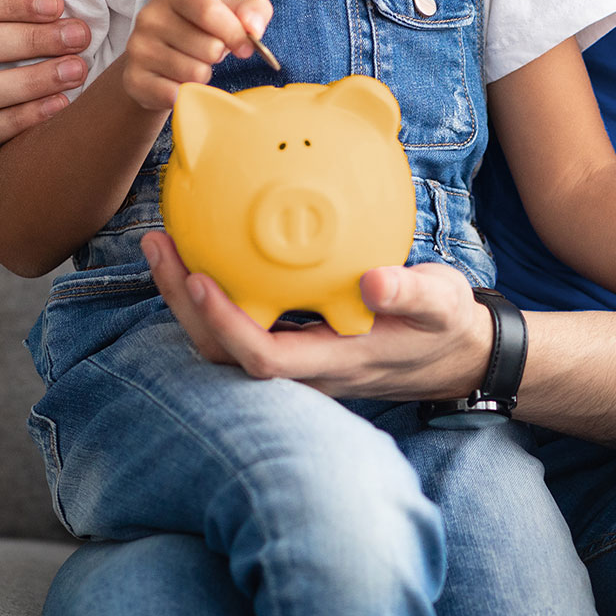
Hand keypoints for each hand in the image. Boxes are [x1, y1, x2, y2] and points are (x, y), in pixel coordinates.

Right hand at [123, 0, 273, 111]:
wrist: (160, 59)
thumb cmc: (202, 30)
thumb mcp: (230, 12)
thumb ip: (253, 10)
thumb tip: (253, 29)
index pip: (209, 10)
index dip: (235, 33)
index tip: (246, 47)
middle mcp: (149, 15)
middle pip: (209, 47)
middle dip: (218, 56)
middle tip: (207, 52)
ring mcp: (137, 48)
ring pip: (196, 73)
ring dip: (204, 75)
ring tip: (192, 64)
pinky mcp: (133, 79)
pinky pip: (176, 95)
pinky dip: (187, 94)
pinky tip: (178, 82)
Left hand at [141, 231, 491, 401]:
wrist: (456, 355)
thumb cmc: (447, 325)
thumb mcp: (443, 303)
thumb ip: (412, 293)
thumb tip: (374, 283)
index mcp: (336, 361)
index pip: (264, 358)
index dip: (225, 324)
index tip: (199, 278)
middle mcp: (306, 370)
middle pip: (224, 355)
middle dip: (182, 306)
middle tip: (159, 246)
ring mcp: (297, 362)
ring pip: (224, 345)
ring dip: (186, 299)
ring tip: (164, 245)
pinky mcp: (294, 345)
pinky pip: (240, 326)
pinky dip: (212, 294)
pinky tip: (204, 251)